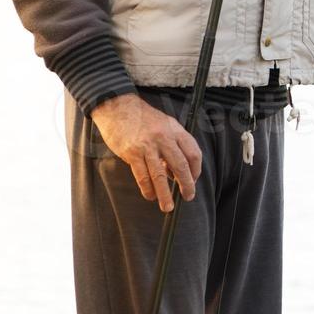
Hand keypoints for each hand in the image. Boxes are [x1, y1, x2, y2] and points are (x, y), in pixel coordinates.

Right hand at [90, 93, 202, 211]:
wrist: (118, 107)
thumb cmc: (142, 118)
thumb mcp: (164, 124)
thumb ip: (173, 144)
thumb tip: (176, 172)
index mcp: (175, 129)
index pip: (193, 152)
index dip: (196, 170)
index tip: (194, 180)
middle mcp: (164, 137)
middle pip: (180, 166)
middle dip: (186, 184)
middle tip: (188, 196)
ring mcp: (148, 146)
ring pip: (160, 175)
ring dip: (165, 194)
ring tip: (167, 206)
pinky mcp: (132, 153)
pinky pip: (142, 176)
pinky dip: (147, 189)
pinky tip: (150, 195)